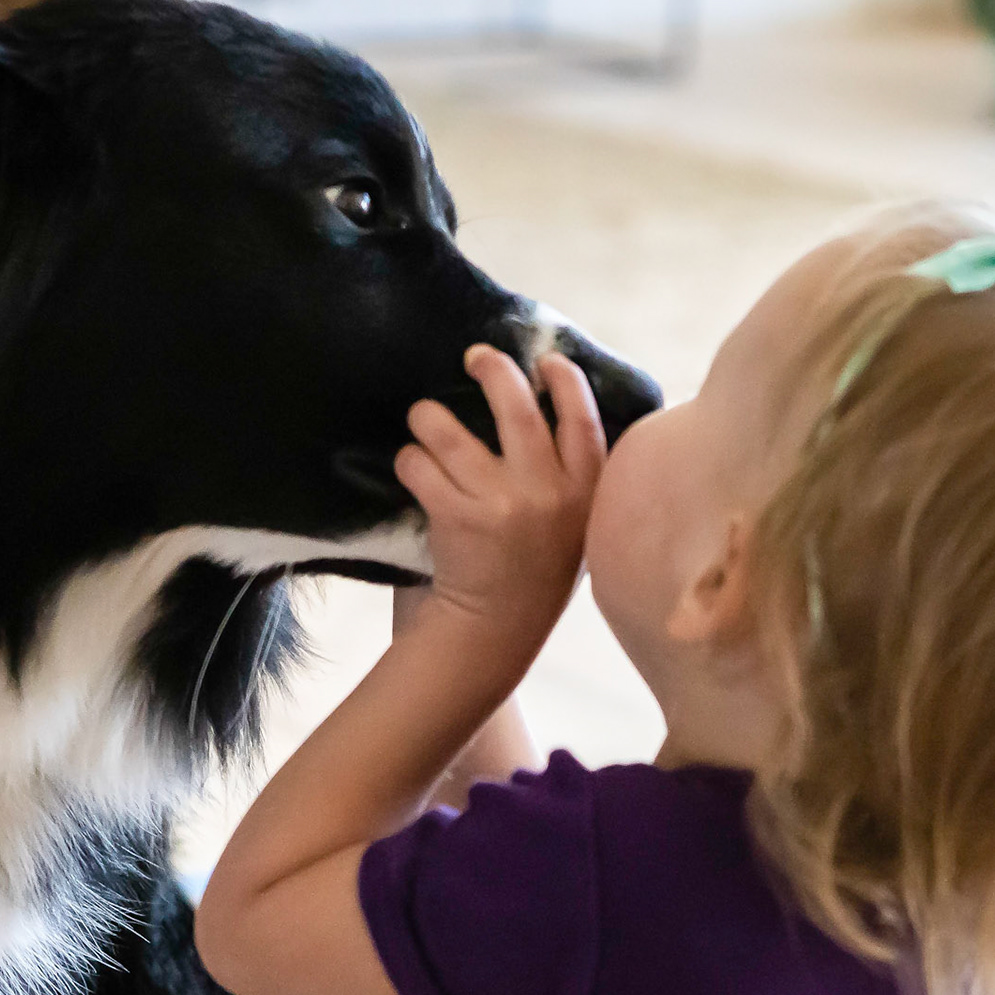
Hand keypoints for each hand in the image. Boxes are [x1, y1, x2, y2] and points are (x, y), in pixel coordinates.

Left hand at [394, 345, 605, 651]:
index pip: (584, 422)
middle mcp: (550, 494)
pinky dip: (409, 461)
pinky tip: (411, 468)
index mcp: (585, 496)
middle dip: (494, 372)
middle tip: (475, 356)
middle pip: (519, 409)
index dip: (567, 384)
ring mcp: (503, 504)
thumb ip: (563, 481)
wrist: (490, 638)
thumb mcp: (568, 531)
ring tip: (422, 419)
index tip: (548, 359)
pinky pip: (421, 465)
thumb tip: (538, 410)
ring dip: (429, 417)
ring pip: (453, 431)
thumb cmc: (527, 580)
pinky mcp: (457, 517)